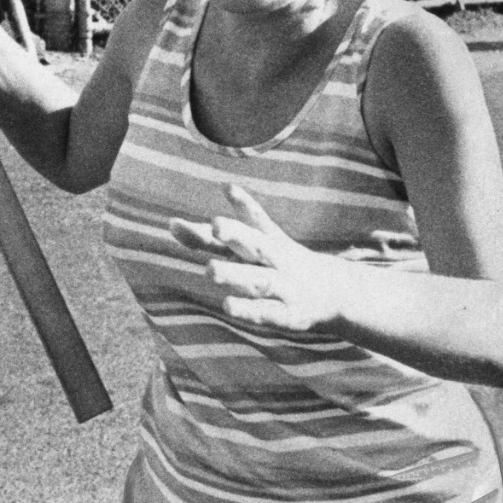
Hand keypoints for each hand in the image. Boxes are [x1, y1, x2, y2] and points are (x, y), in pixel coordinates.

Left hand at [169, 184, 348, 332]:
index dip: (243, 204)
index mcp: (266, 239)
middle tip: (216, 224)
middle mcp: (276, 258)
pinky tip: (228, 306)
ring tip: (209, 270)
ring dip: (235, 274)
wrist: (332, 292)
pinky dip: (249, 309)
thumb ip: (206, 237)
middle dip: (237, 234)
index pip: (254, 219)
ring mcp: (284, 285)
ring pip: (259, 279)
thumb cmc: (274, 262)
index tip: (228, 188)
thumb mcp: (245, 246)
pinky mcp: (288, 314)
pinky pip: (267, 312)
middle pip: (256, 244)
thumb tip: (170, 223)